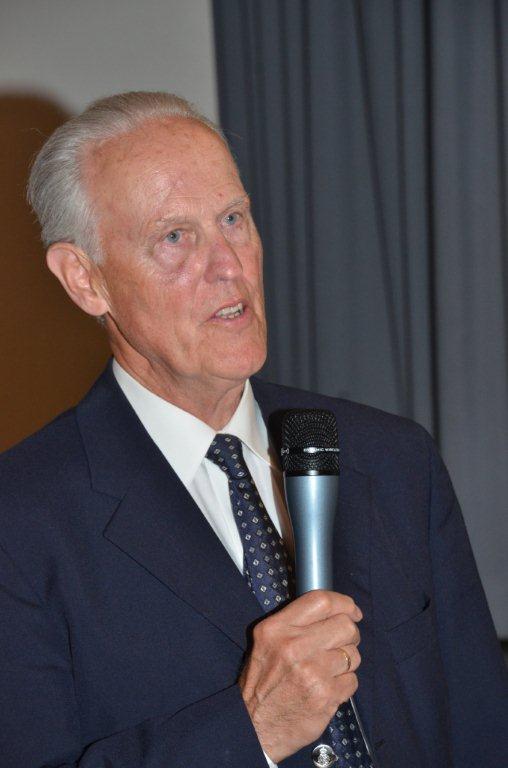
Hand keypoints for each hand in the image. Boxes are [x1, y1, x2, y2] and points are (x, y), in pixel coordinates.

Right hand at [239, 590, 361, 762]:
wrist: (254, 727)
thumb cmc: (262, 682)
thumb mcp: (266, 642)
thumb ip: (296, 622)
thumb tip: (335, 610)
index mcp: (277, 628)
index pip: (322, 601)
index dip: (344, 603)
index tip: (352, 611)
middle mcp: (294, 646)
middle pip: (345, 626)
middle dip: (350, 634)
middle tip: (342, 643)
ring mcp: (312, 672)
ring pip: (353, 654)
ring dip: (346, 661)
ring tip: (329, 670)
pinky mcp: (326, 696)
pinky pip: (353, 680)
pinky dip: (345, 684)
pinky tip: (328, 688)